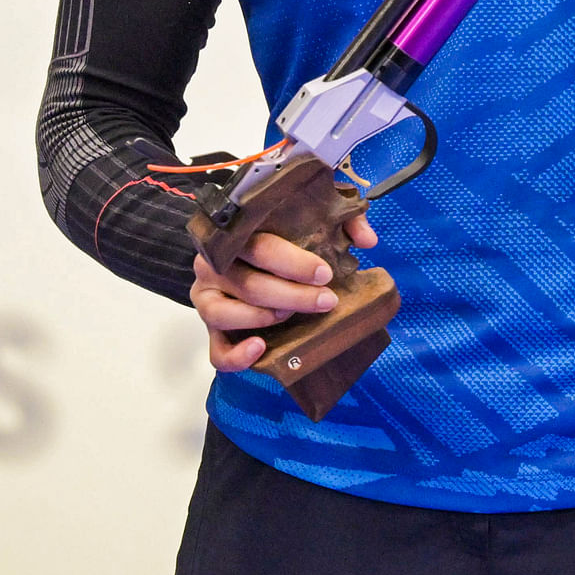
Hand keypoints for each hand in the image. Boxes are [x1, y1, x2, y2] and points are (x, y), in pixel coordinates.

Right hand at [190, 215, 378, 372]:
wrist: (240, 255)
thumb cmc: (279, 236)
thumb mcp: (311, 219)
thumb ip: (342, 222)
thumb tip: (368, 240)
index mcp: (236, 234)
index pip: (260, 246)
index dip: (294, 262)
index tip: (325, 274)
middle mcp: (213, 265)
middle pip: (249, 284)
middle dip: (293, 295)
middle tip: (327, 300)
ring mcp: (206, 298)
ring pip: (225, 314)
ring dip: (265, 317)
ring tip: (291, 315)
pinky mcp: (209, 329)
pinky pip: (215, 350)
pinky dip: (236, 356)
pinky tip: (260, 348)